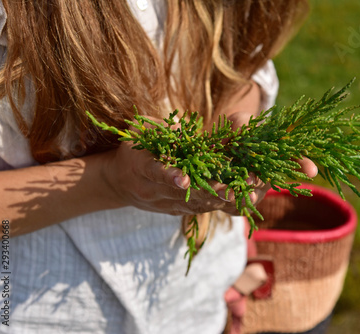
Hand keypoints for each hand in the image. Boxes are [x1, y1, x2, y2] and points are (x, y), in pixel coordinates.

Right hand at [101, 135, 245, 215]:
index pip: (155, 172)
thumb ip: (161, 128)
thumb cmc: (133, 148)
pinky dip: (218, 204)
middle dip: (208, 191)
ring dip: (218, 200)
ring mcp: (164, 203)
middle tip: (230, 189)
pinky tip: (237, 199)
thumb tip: (183, 127)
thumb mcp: (139, 130)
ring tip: (241, 195)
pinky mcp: (175, 210)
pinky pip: (198, 209)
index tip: (184, 179)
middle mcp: (151, 189)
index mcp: (140, 166)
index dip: (169, 176)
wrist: (119, 182)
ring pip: (194, 203)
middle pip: (182, 192)